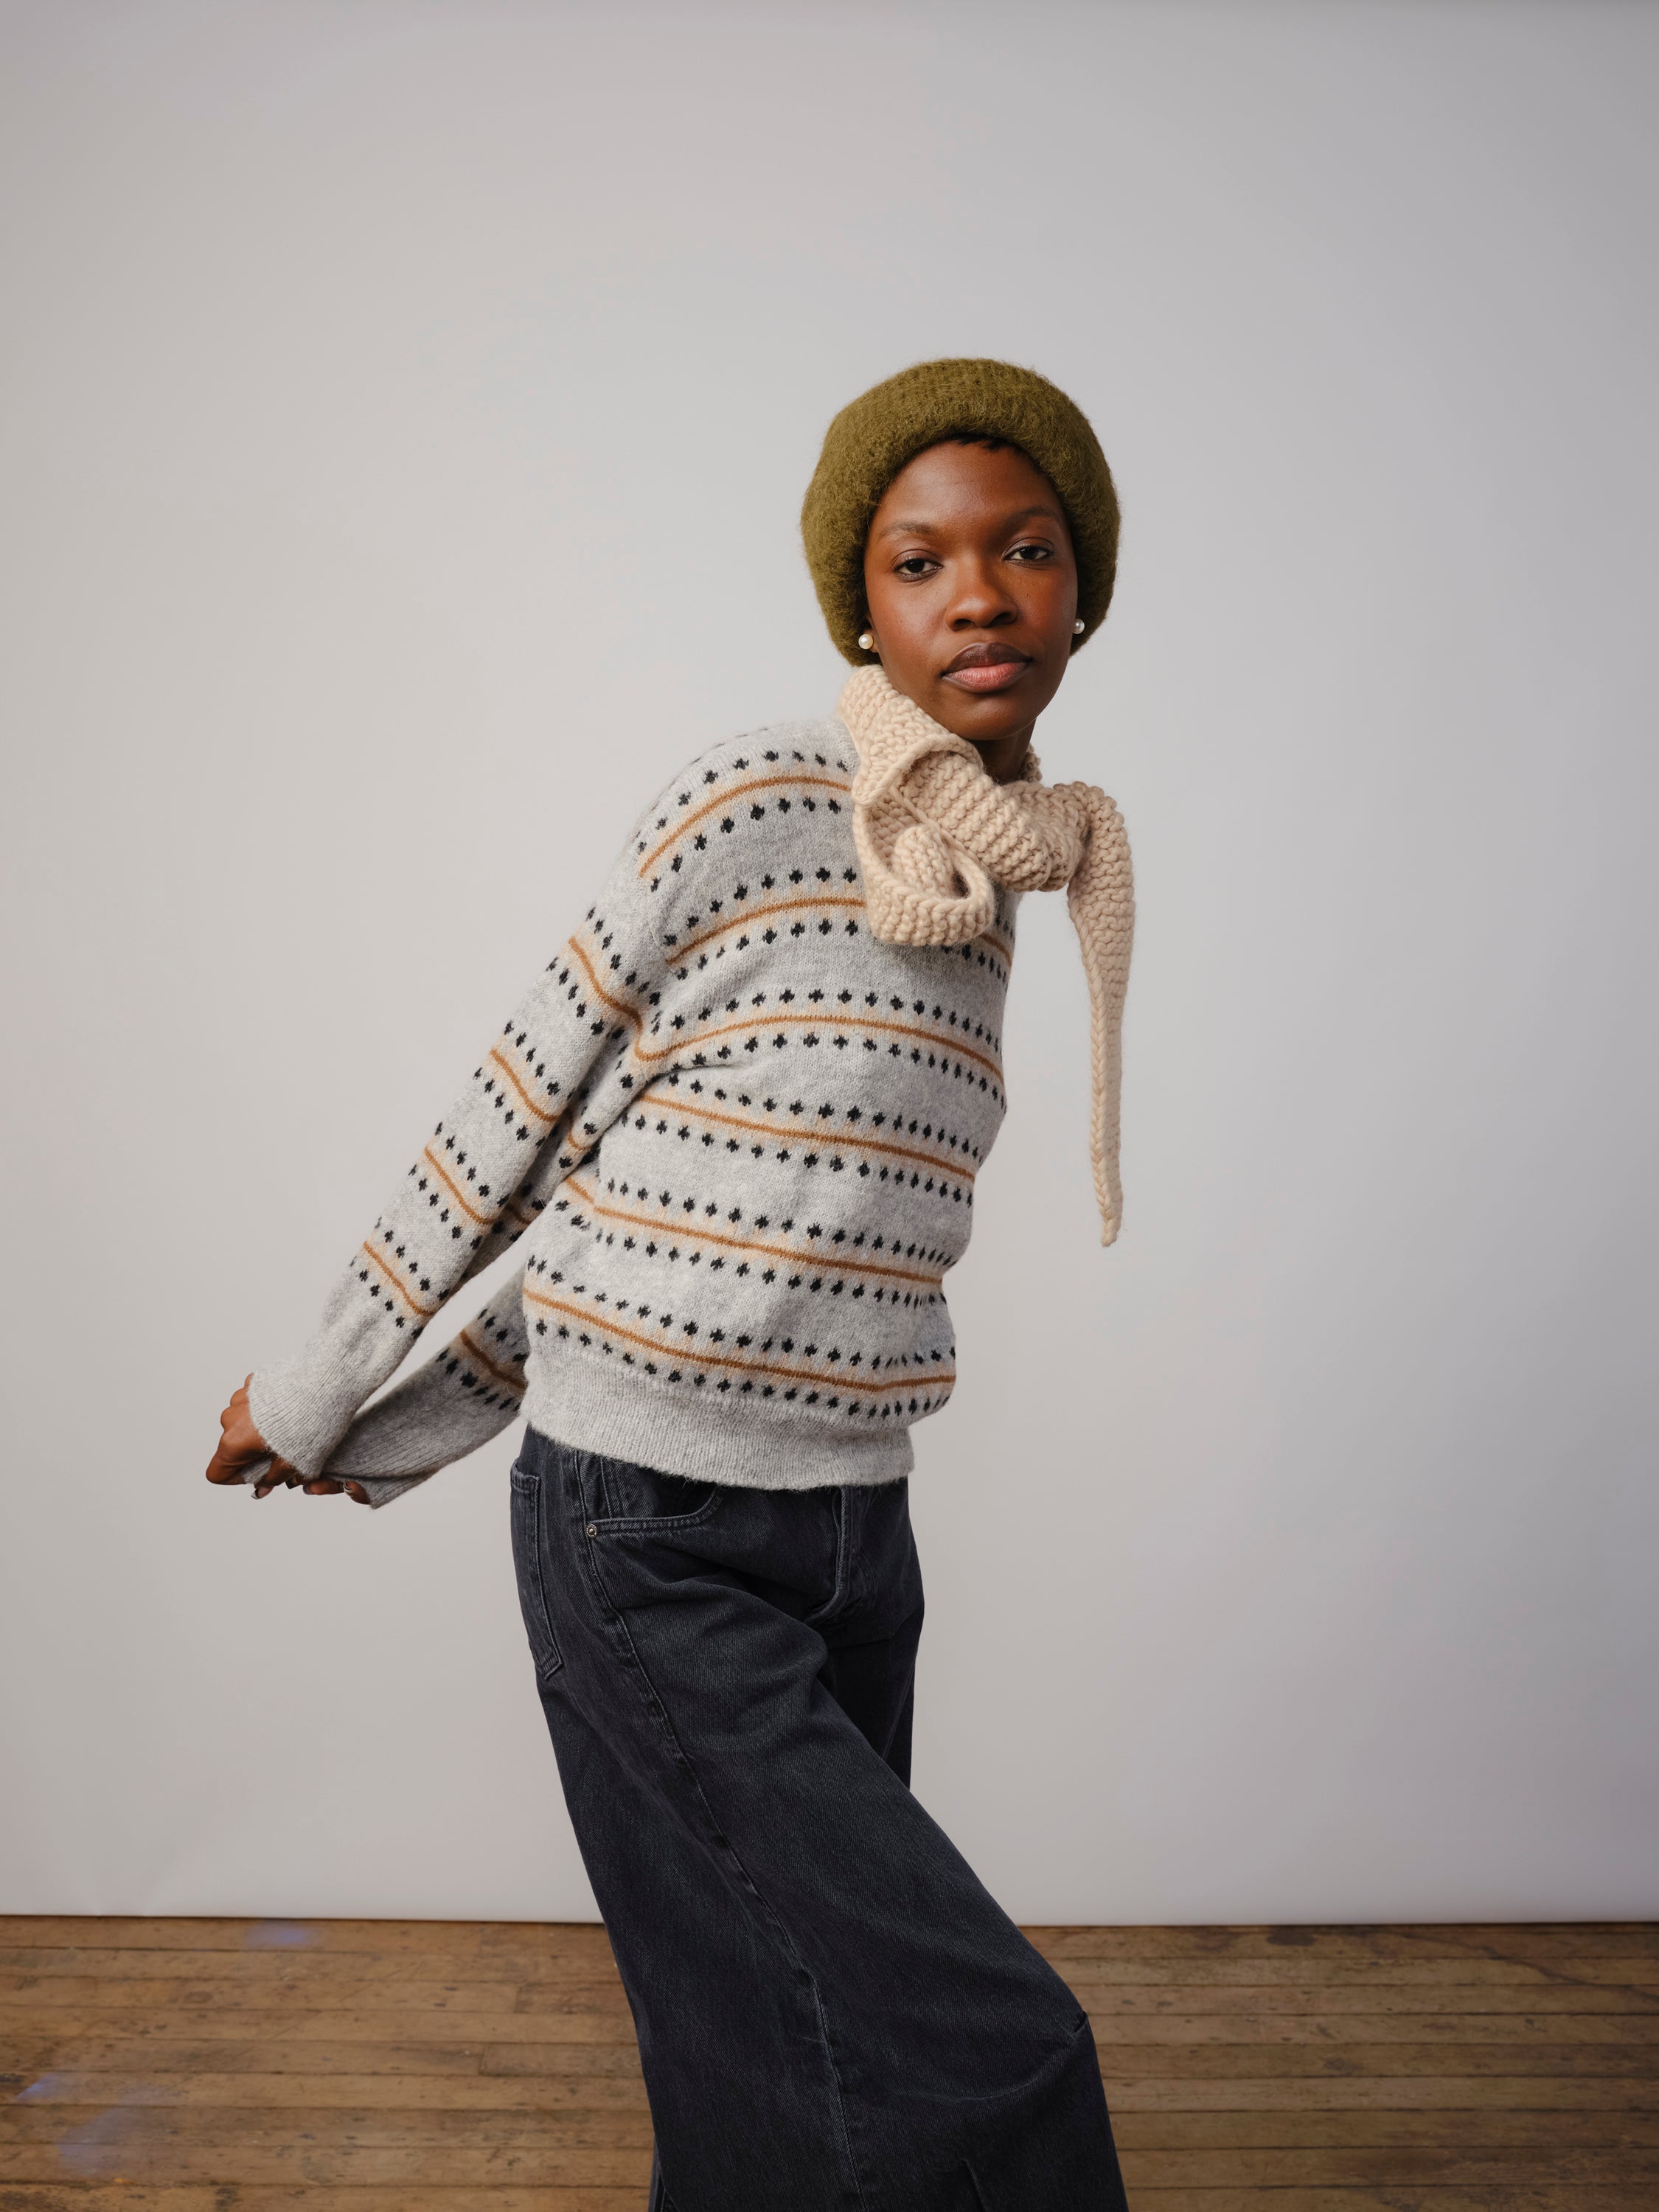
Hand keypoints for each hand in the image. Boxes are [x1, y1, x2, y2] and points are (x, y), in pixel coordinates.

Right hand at [206, 1377, 368, 1503]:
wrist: (325, 1384)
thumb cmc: (310, 1424)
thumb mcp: (294, 1462)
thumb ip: (272, 1478)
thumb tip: (262, 1488)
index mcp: (233, 1443)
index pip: (218, 1472)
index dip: (238, 1478)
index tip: (260, 1473)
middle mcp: (230, 1419)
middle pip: (231, 1446)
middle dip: (252, 1452)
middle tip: (282, 1450)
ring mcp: (240, 1398)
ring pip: (242, 1423)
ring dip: (259, 1429)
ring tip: (289, 1426)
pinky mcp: (253, 1382)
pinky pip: (252, 1402)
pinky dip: (265, 1409)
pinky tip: (288, 1407)